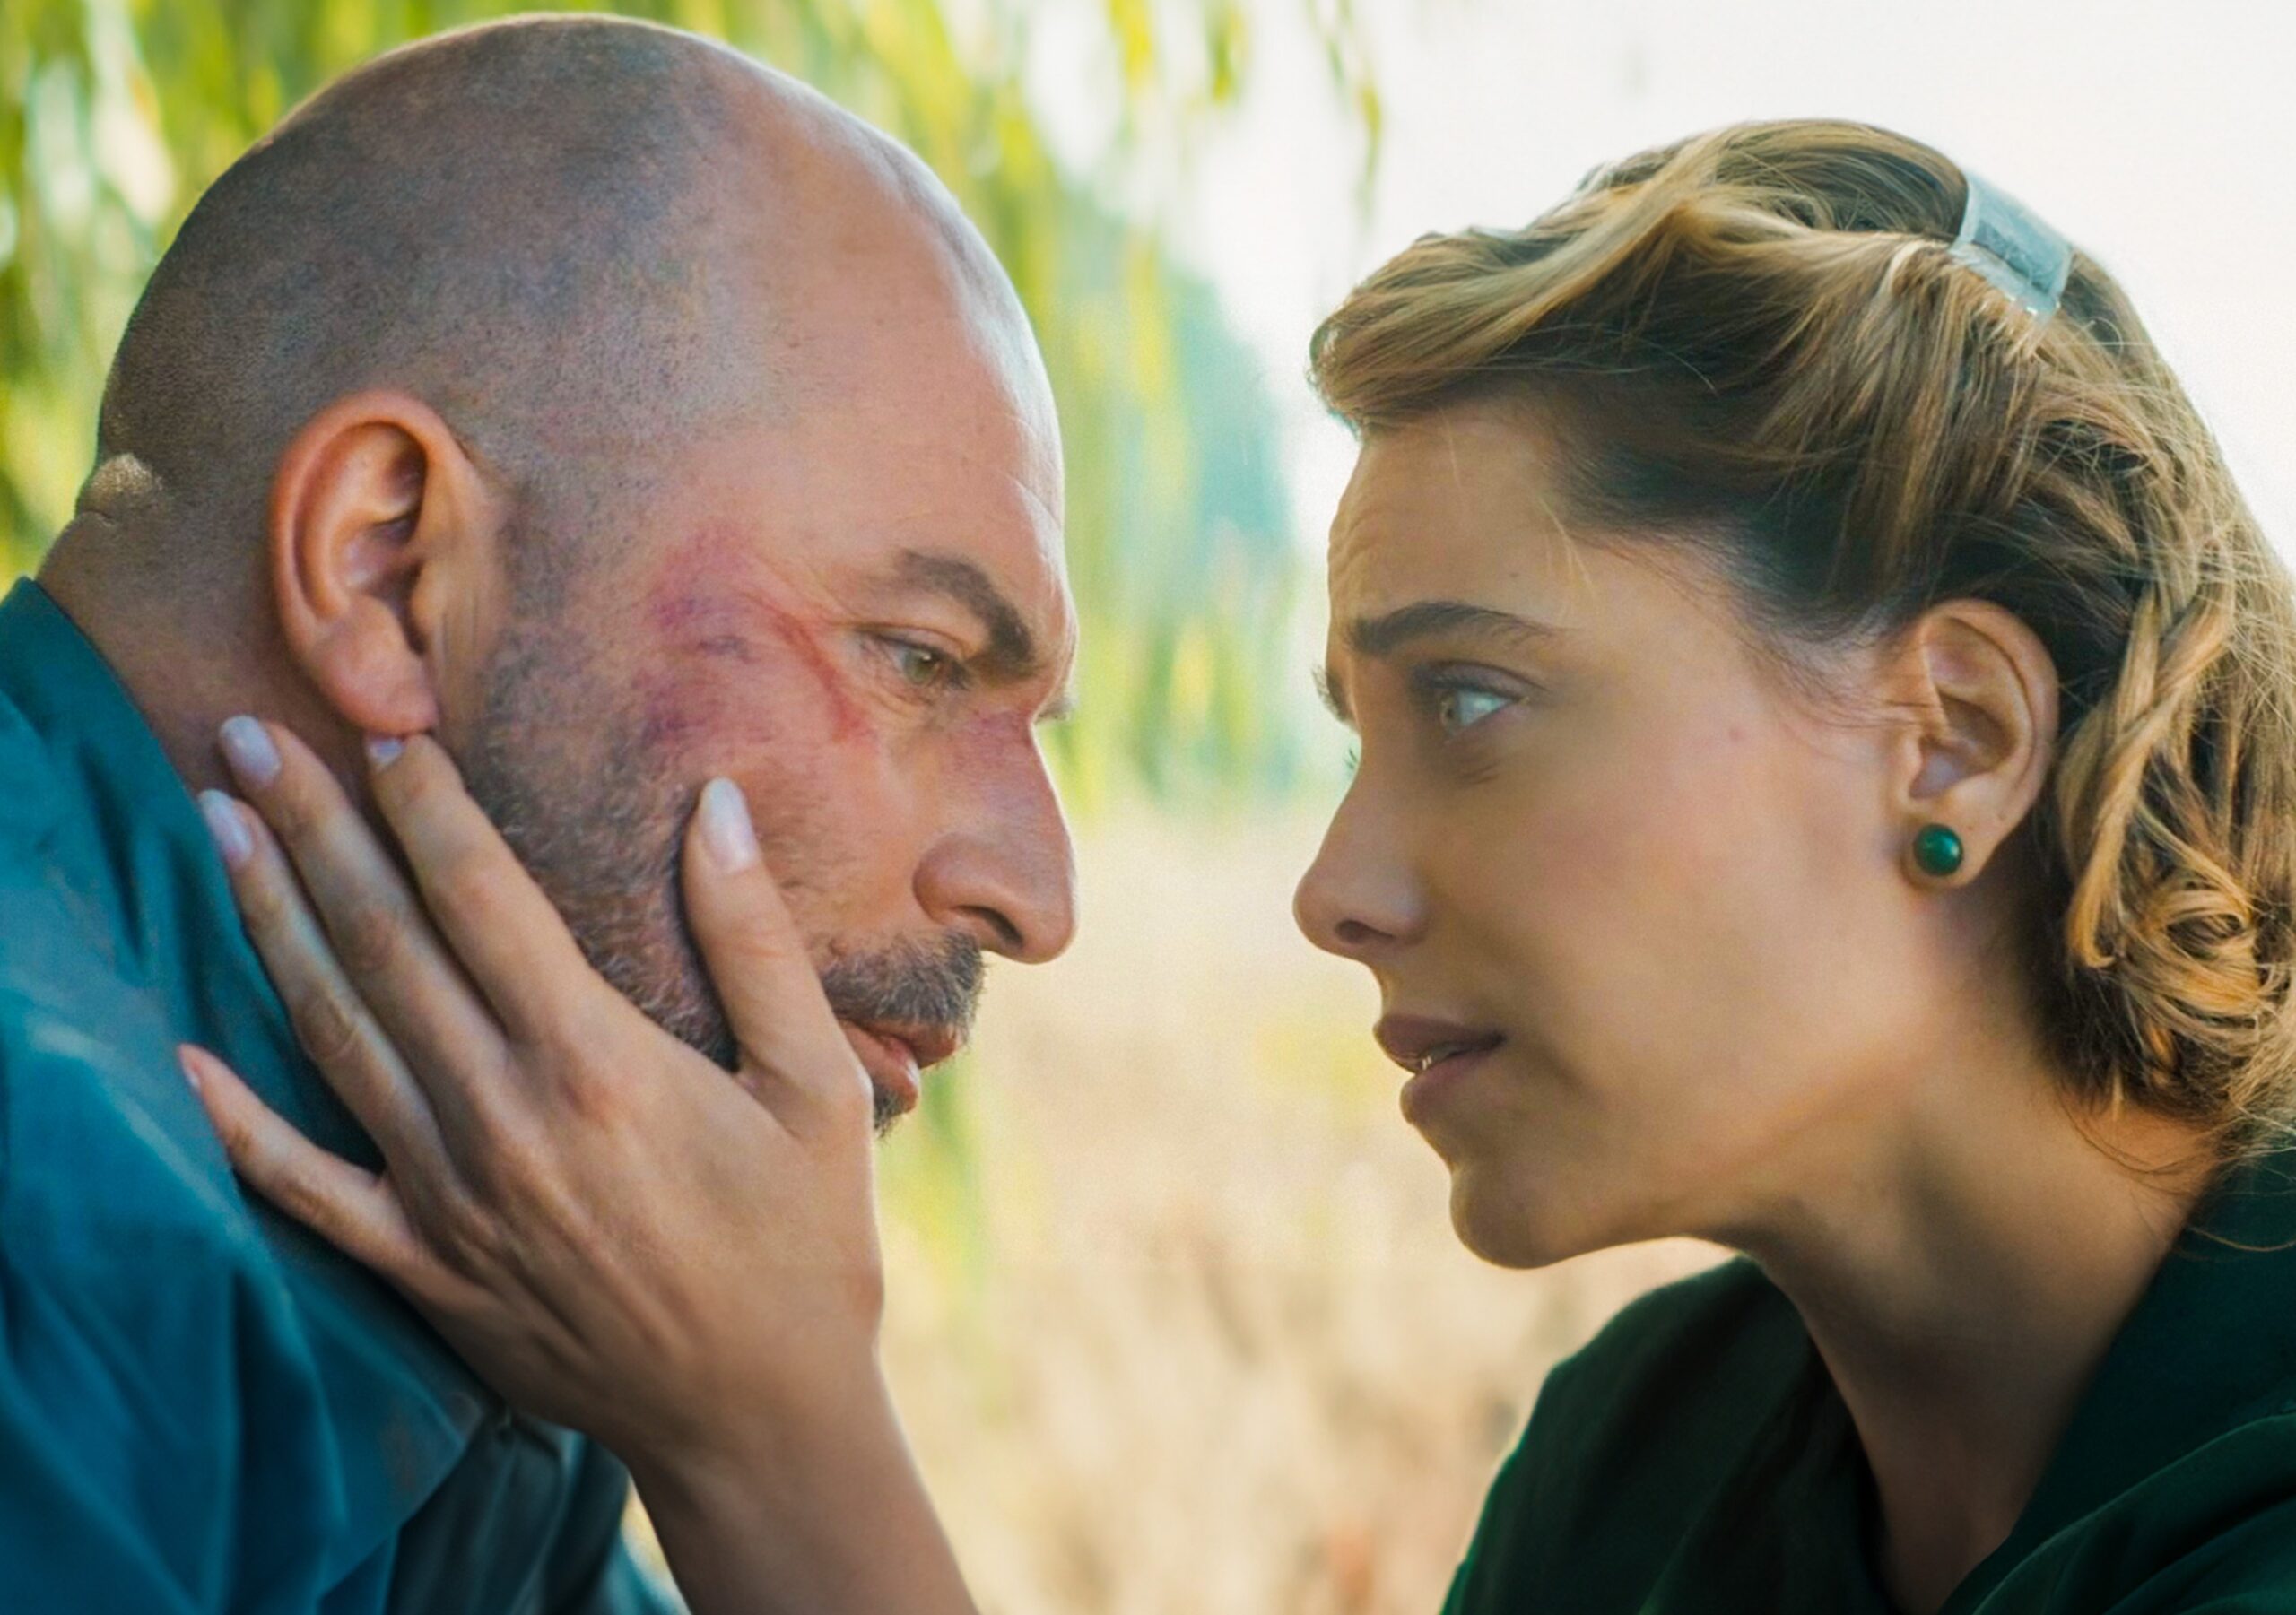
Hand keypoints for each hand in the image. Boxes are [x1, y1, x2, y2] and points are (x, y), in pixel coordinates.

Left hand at [181, 723, 881, 1478]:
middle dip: (317, 827)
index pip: (482, 897)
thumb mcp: (818, 1086)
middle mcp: (502, 1118)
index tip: (387, 727)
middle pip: (385, 942)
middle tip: (254, 734)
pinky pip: (304, 1190)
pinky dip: (237, 1124)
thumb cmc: (806, 1244)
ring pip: (334, 1034)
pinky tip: (182, 1057)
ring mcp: (448, 1198)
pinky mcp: (423, 1269)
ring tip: (220, 830)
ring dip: (268, 923)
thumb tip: (717, 806)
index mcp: (598, 1062)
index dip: (426, 804)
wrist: (759, 1416)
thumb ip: (755, 942)